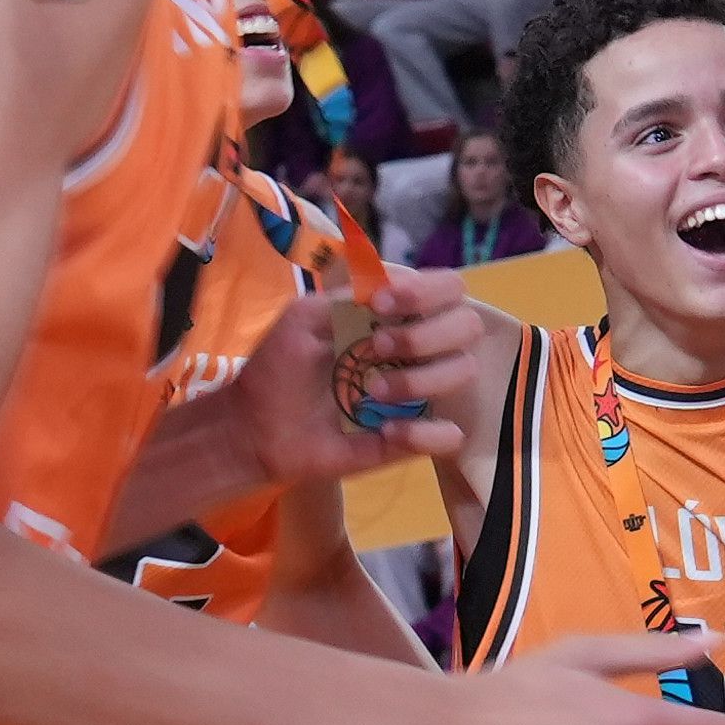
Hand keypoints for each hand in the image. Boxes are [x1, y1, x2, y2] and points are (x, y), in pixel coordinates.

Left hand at [242, 268, 490, 485]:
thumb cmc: (281, 367)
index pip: (447, 288)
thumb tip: (395, 286)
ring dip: (420, 378)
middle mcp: (419, 350)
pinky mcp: (413, 438)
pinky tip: (386, 431)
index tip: (381, 304)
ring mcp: (420, 393)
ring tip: (371, 391)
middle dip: (425, 333)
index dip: (427, 290)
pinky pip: (451, 435)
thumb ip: (349, 297)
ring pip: (464, 371)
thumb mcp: (304, 317)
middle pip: (468, 324)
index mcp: (397, 315)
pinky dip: (424, 433)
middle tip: (378, 349)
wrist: (256, 429)